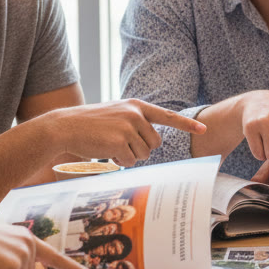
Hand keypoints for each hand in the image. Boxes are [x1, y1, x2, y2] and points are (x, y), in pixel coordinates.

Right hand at [49, 99, 205, 166]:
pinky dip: (118, 162)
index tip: (204, 130)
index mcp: (137, 106)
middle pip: (155, 143)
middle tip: (120, 145)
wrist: (65, 126)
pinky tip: (105, 151)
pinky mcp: (119, 141)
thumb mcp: (117, 115)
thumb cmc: (90, 124)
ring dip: (128, 156)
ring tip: (110, 145)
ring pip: (143, 154)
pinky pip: (129, 161)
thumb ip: (136, 122)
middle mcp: (136, 114)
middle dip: (141, 149)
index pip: (167, 116)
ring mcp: (128, 127)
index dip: (186, 125)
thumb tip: (153, 142)